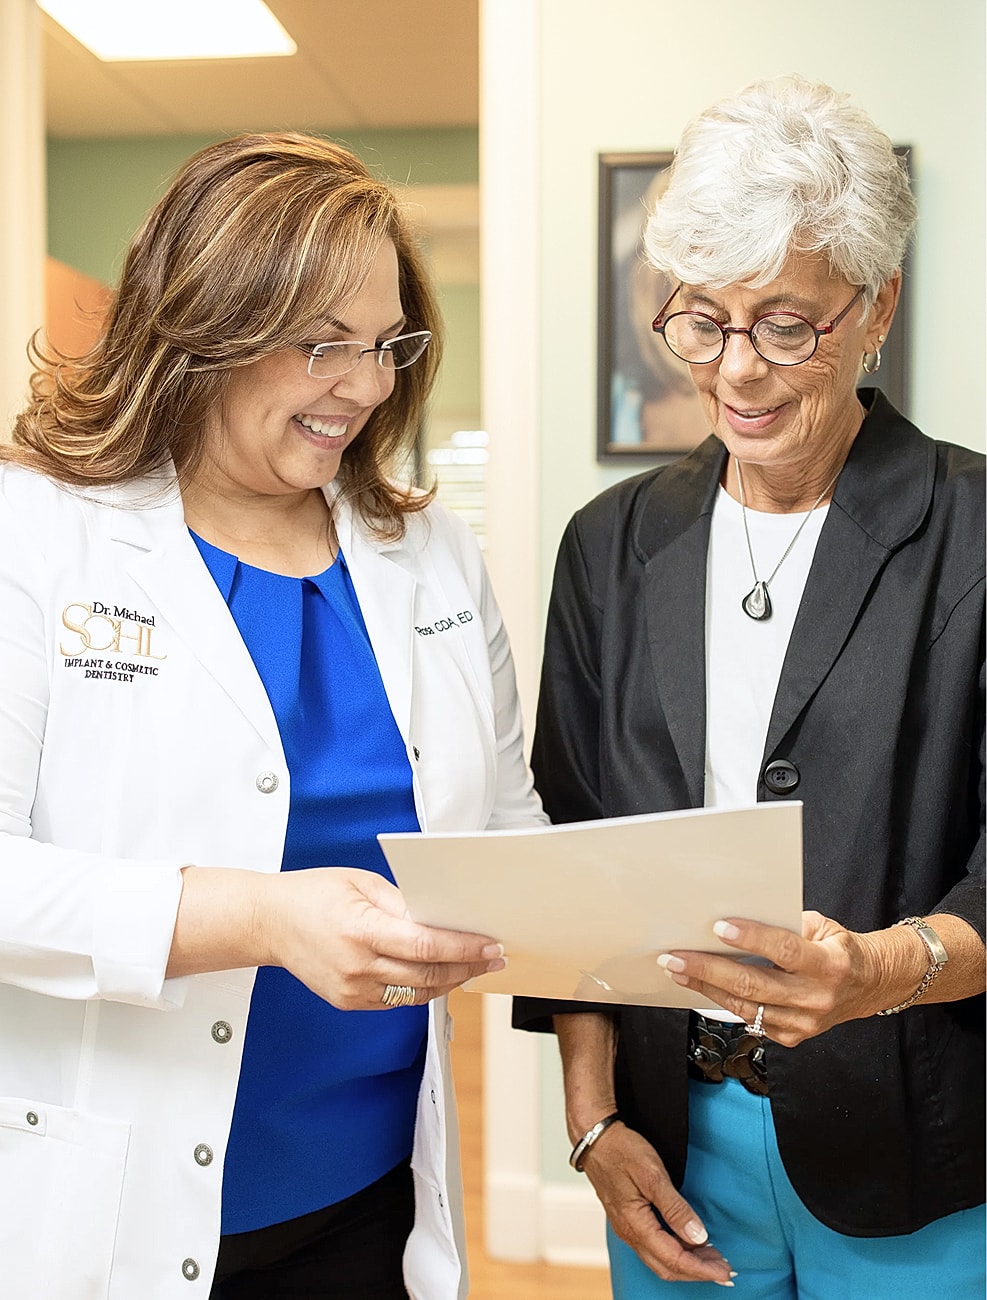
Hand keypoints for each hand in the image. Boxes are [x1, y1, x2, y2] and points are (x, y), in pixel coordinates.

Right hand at [265, 867, 505, 1009]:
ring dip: (450, 982)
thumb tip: (442, 918)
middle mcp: (357, 966)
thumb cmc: (314, 894)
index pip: (424, 946)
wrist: (269, 923)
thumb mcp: (362, 883)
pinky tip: (440, 975)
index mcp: (360, 930)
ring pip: (416, 995)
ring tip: (474, 967)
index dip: (462, 948)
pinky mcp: (349, 1002)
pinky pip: (397, 1000)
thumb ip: (403, 902)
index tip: (490, 946)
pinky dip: (422, 989)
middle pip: (427, 975)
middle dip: (467, 967)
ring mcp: (352, 990)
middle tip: (494, 958)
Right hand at [579, 1121, 733, 1284]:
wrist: (595, 1139)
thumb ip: (675, 1208)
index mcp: (635, 1224)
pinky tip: (689, 1243)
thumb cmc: (622, 1151)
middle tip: (724, 1270)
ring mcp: (627, 1229)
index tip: (724, 1270)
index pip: (674, 1259)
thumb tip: (698, 1236)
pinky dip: (676, 1252)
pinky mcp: (628, 1221)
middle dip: (697, 1272)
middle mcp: (629, 1233)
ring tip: (713, 1258)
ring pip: (660, 1260)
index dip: (701, 1269)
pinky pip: (654, 1248)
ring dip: (688, 1263)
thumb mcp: (652, 1174)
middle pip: (667, 1268)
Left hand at [658, 911, 888, 1044]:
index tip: (719, 927)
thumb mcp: (823, 926)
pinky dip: (722, 1002)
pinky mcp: (792, 1037)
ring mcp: (804, 1023)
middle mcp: (816, 998)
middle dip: (708, 968)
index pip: (785, 950)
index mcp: (829, 964)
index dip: (752, 938)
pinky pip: (750, 1019)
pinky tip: (701, 986)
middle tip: (674, 956)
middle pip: (754, 984)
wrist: (868, 986)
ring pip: (745, 1005)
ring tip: (677, 969)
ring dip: (705, 986)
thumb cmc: (838, 948)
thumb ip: (786, 925)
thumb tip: (737, 918)